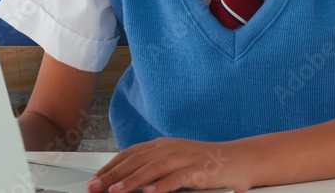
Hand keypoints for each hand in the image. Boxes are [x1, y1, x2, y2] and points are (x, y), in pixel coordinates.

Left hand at [85, 137, 253, 192]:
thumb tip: (130, 181)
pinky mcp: (199, 170)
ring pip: (153, 169)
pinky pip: (177, 178)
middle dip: (113, 175)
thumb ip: (154, 169)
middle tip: (95, 187)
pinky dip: (162, 186)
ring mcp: (184, 158)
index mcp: (162, 146)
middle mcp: (170, 149)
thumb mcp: (176, 163)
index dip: (110, 167)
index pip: (129, 155)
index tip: (95, 180)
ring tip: (115, 191)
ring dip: (132, 181)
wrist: (240, 159)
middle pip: (136, 161)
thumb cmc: (207, 164)